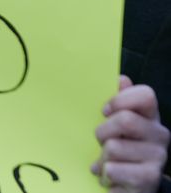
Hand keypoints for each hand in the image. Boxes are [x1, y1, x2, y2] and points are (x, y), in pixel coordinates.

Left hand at [91, 75, 168, 192]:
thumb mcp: (116, 126)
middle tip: (101, 143)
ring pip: (113, 147)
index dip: (121, 99)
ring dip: (101, 158)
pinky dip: (104, 175)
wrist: (132, 187)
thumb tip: (122, 79)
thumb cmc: (120, 151)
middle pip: (125, 120)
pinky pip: (112, 169)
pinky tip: (110, 178)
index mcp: (150, 117)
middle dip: (103, 132)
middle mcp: (160, 135)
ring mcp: (157, 157)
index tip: (104, 111)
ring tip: (107, 163)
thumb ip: (118, 103)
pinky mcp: (149, 178)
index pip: (146, 95)